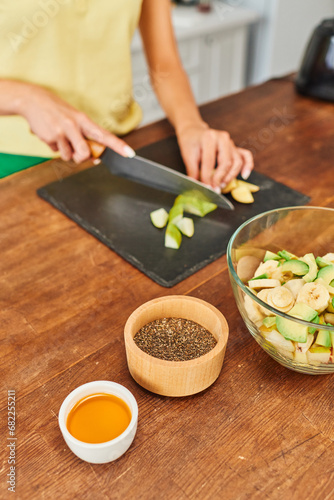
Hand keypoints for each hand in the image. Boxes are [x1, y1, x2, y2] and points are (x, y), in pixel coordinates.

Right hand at [18, 83, 134, 162]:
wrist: (33, 100)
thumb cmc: (58, 111)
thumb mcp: (75, 120)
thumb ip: (85, 138)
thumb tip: (95, 158)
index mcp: (84, 120)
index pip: (105, 135)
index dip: (118, 145)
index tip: (129, 153)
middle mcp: (74, 125)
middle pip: (85, 153)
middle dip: (82, 159)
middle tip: (77, 152)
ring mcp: (62, 131)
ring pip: (69, 156)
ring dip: (65, 152)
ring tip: (60, 137)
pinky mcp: (50, 136)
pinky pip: (55, 151)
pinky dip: (54, 146)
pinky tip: (50, 134)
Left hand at [176, 123, 253, 188]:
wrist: (194, 132)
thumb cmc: (190, 143)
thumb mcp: (187, 156)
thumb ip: (193, 171)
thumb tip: (199, 187)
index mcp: (209, 138)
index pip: (209, 161)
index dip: (208, 177)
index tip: (206, 188)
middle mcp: (222, 138)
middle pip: (226, 162)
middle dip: (220, 178)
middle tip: (215, 189)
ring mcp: (230, 142)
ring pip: (237, 161)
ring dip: (231, 176)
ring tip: (222, 185)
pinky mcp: (235, 147)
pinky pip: (246, 155)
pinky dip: (247, 165)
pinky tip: (244, 175)